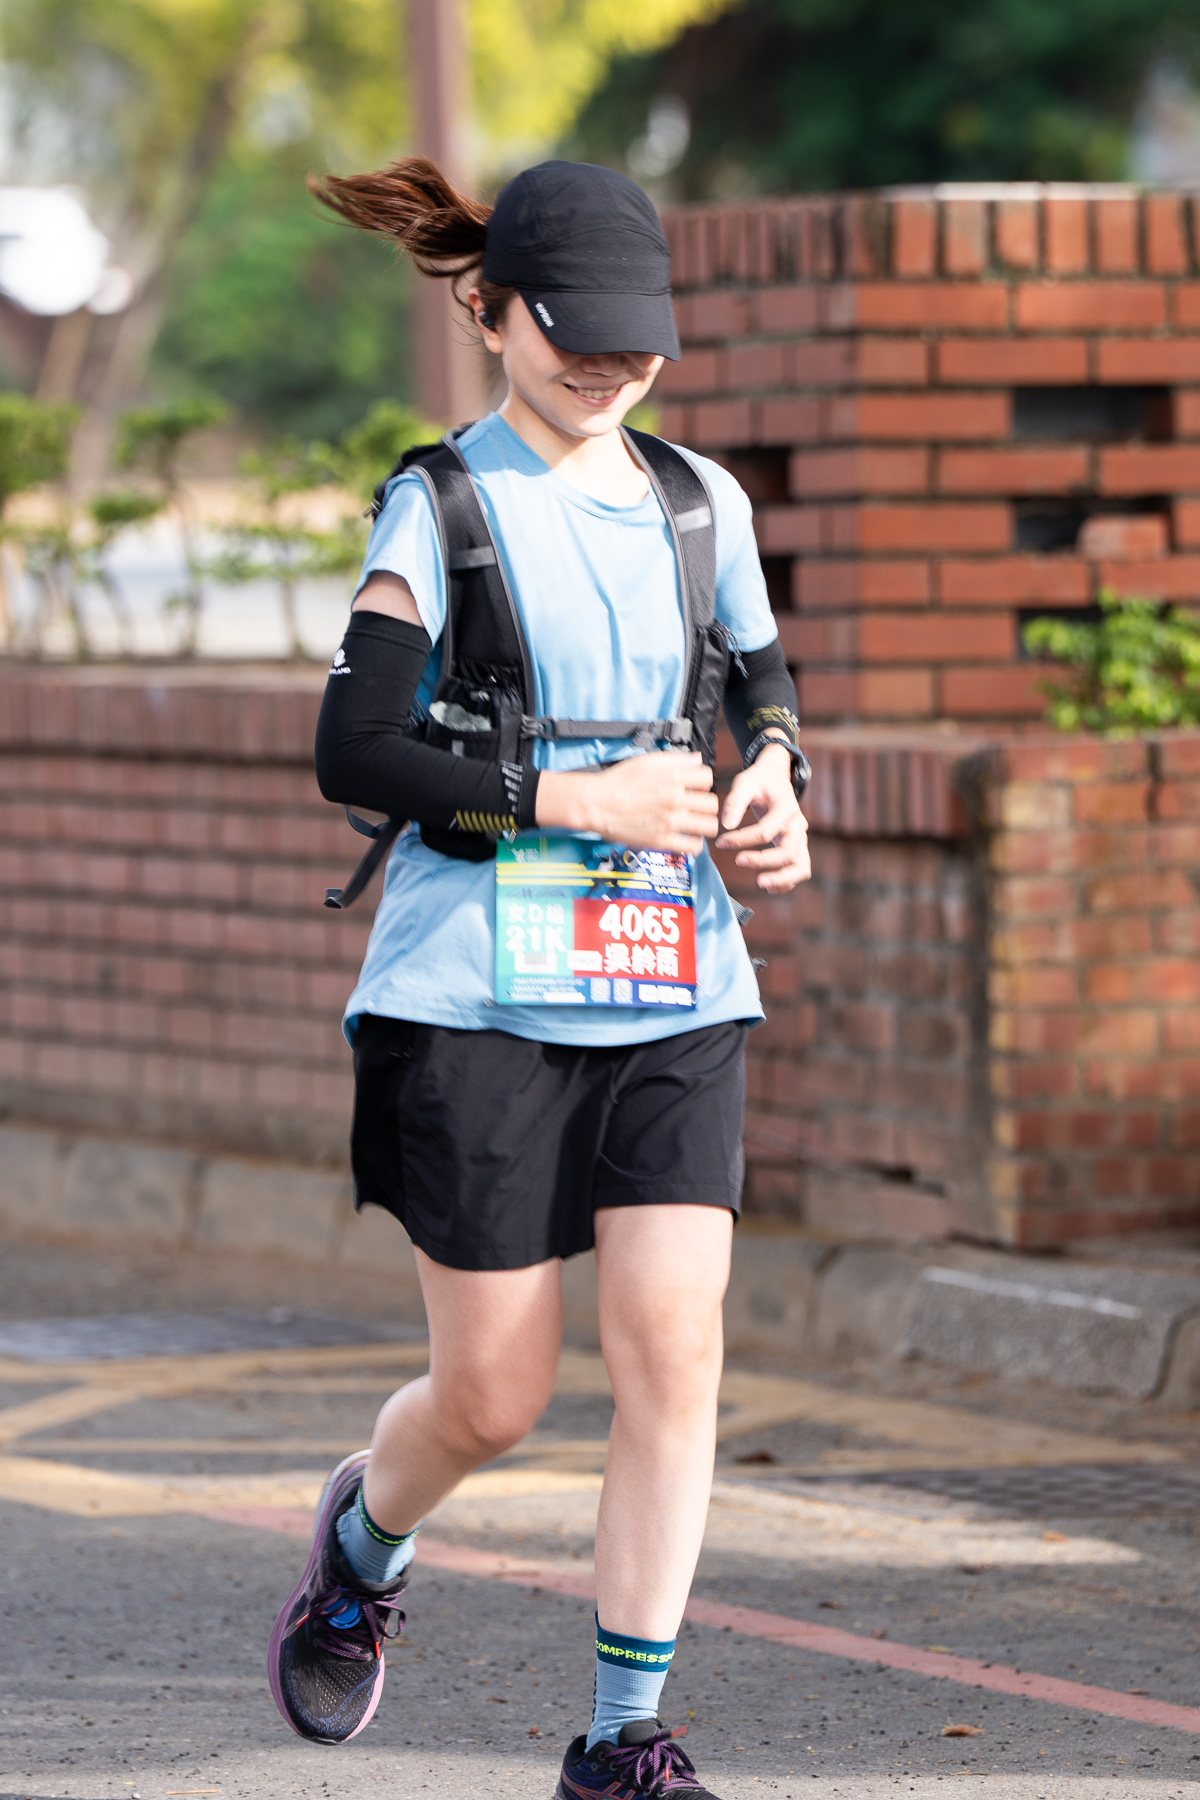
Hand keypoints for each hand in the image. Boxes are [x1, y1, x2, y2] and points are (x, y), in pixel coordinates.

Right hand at [536, 751, 719, 853]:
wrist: (597, 803)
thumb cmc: (618, 781)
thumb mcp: (647, 761)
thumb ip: (676, 759)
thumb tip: (697, 759)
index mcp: (673, 778)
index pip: (708, 778)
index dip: (702, 782)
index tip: (695, 787)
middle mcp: (676, 799)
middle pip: (712, 803)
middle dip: (705, 804)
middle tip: (695, 807)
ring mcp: (671, 821)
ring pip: (709, 825)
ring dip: (703, 824)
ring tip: (694, 823)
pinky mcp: (663, 840)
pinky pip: (693, 846)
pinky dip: (693, 843)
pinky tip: (685, 837)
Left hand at [715, 742, 810, 891]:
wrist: (775, 777)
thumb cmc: (759, 780)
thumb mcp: (745, 782)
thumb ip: (735, 801)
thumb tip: (726, 825)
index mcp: (787, 807)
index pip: (766, 831)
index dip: (741, 839)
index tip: (721, 842)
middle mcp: (798, 824)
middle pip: (787, 851)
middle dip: (762, 860)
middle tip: (738, 861)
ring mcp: (800, 837)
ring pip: (801, 866)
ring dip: (782, 879)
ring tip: (761, 884)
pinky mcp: (797, 846)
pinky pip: (799, 869)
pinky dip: (787, 881)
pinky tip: (769, 887)